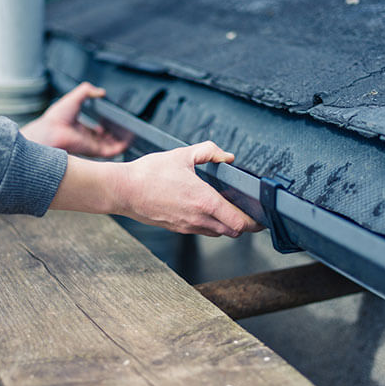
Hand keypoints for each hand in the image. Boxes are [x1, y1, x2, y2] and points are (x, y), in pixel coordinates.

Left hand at [20, 82, 128, 157]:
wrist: (51, 131)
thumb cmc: (56, 117)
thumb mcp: (74, 97)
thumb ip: (87, 91)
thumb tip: (100, 91)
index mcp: (81, 129)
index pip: (97, 130)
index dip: (107, 126)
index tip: (116, 121)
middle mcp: (87, 139)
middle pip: (106, 139)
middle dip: (117, 134)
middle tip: (127, 128)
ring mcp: (92, 145)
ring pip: (112, 145)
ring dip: (122, 140)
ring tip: (132, 133)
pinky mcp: (95, 151)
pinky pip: (113, 151)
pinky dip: (122, 146)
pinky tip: (129, 139)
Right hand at [116, 141, 263, 236]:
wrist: (123, 190)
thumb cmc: (149, 173)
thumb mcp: (182, 155)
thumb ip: (209, 152)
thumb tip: (227, 156)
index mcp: (204, 200)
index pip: (239, 222)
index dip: (254, 222)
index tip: (261, 216)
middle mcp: (198, 218)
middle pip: (233, 231)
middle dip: (244, 223)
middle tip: (249, 211)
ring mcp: (187, 226)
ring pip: (218, 233)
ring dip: (227, 225)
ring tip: (228, 209)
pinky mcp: (177, 229)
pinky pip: (202, 231)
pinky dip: (211, 224)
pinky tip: (206, 210)